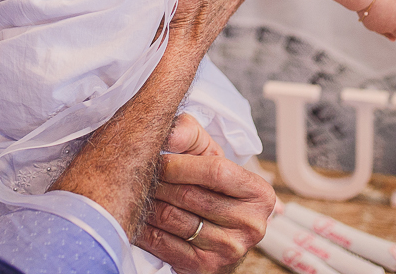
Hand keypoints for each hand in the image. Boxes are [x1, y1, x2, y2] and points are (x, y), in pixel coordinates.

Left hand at [135, 115, 273, 273]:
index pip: (215, 171)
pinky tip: (136, 215)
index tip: (158, 157)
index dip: (181, 163)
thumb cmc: (211, 189)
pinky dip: (144, 227)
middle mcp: (251, 225)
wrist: (219, 235)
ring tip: (136, 190)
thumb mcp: (210, 156)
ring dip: (147, 202)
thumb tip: (170, 133)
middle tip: (139, 171)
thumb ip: (191, 134)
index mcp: (259, 194)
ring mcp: (229, 250)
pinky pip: (163, 244)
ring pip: (173, 218)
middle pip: (190, 195)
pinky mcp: (205, 268)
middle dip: (159, 181)